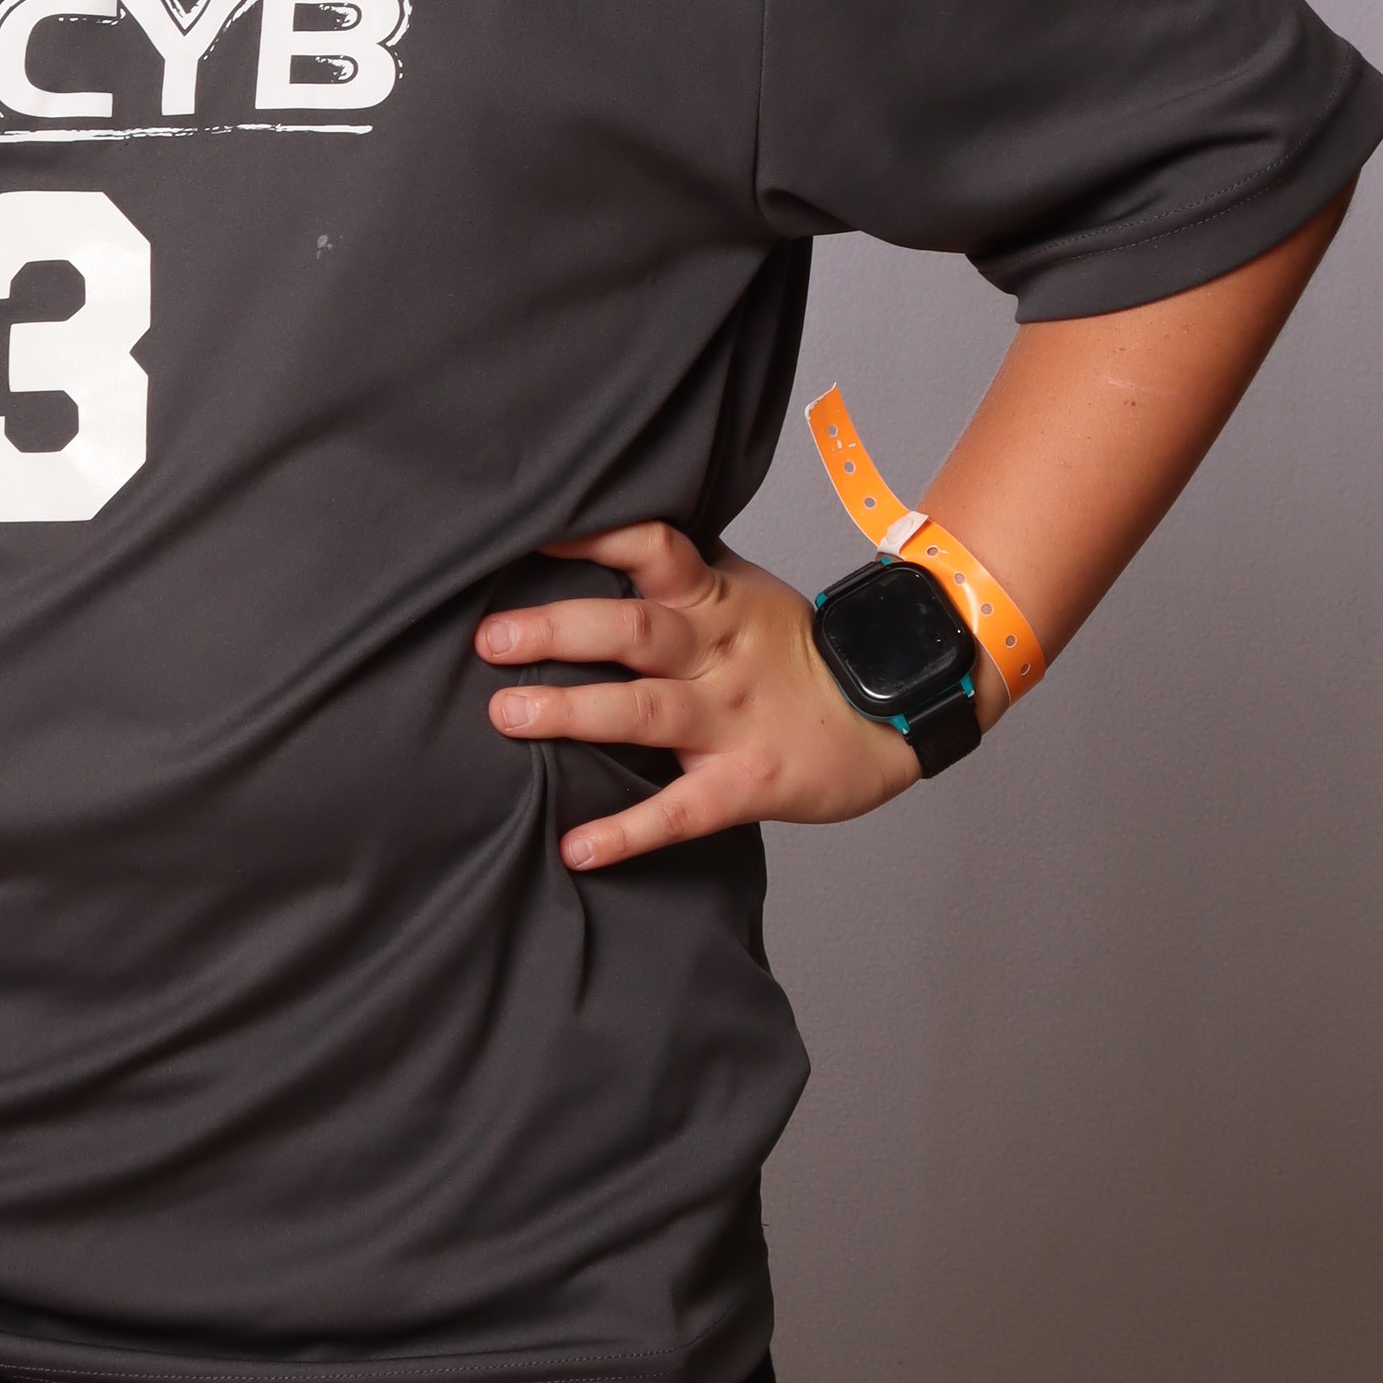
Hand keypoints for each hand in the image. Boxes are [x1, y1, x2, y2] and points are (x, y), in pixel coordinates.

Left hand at [477, 520, 986, 870]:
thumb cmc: (799, 651)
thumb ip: (679, 571)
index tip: (533, 536)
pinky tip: (576, 847)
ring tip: (507, 715)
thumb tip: (599, 536)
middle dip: (558, 631)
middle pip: (634, 632)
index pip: (655, 550)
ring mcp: (730, 720)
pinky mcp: (745, 784)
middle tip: (490, 639)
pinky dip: (627, 831)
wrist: (892, 713)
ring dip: (572, 713)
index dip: (596, 538)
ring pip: (644, 711)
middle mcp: (716, 654)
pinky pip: (680, 811)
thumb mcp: (746, 592)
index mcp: (716, 600)